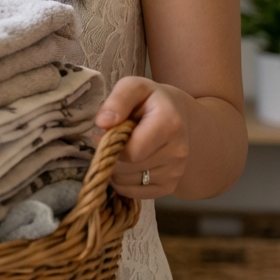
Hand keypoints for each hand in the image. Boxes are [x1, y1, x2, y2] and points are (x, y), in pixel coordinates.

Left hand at [94, 76, 189, 198]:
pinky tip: (126, 164)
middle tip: (111, 142)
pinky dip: (123, 182)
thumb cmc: (150, 100)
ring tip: (121, 150)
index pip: (131, 151)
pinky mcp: (170, 187)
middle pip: (127, 169)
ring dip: (115, 169)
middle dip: (110, 156)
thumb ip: (118, 100)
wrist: (178, 116)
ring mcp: (176, 172)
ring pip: (127, 183)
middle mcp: (178, 152)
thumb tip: (103, 123)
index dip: (109, 145)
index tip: (101, 134)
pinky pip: (134, 193)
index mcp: (170, 124)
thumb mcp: (134, 87)